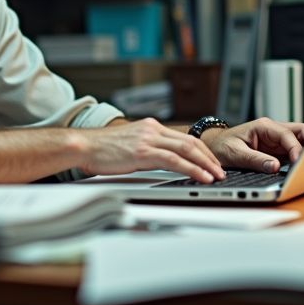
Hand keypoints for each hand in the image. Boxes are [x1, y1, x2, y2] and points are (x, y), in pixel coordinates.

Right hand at [77, 118, 225, 182]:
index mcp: (150, 127)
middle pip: (190, 142)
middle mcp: (152, 130)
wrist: (83, 146)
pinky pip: (174, 161)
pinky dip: (192, 169)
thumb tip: (161, 161)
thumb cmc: (101, 150)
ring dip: (205, 164)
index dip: (201, 151)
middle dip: (209, 158)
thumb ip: (146, 149)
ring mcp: (148, 139)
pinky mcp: (143, 152)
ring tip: (216, 176)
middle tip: (220, 171)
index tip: (211, 162)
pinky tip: (201, 177)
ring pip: (186, 150)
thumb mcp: (129, 145)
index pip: (183, 138)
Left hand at [199, 117, 303, 172]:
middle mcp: (273, 131)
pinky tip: (301, 169)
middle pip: (301, 132)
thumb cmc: (222, 147)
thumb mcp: (235, 154)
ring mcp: (277, 141)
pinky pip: (293, 153)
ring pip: (300, 141)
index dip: (296, 148)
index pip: (287, 134)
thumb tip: (274, 167)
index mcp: (263, 126)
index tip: (298, 161)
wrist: (214, 147)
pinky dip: (299, 160)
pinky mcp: (277, 151)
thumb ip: (255, 160)